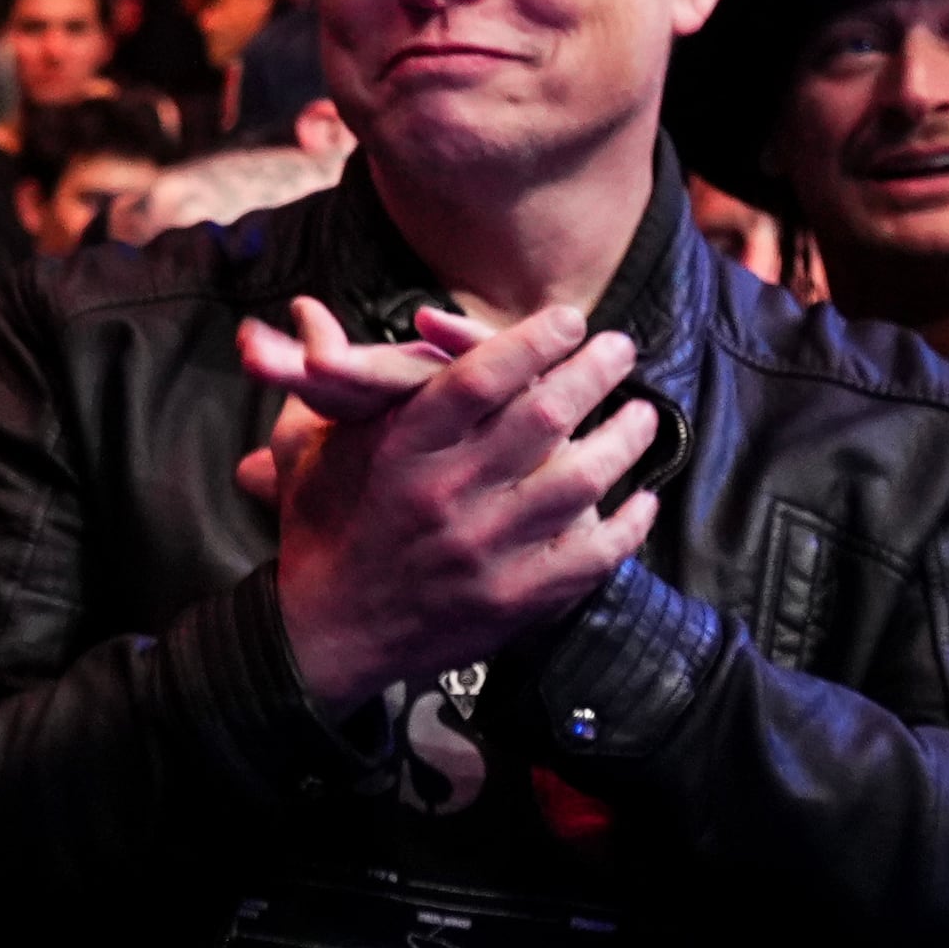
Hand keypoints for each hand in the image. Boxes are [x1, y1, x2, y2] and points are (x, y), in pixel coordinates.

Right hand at [240, 298, 658, 715]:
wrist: (323, 636)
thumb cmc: (323, 528)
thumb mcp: (308, 449)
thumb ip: (323, 381)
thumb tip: (307, 310)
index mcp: (399, 452)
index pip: (477, 379)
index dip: (533, 341)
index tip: (568, 320)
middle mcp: (446, 496)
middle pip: (544, 416)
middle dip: (594, 372)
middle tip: (620, 348)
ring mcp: (485, 551)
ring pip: (582, 479)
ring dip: (625, 438)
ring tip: (641, 415)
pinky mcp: (514, 600)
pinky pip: (595, 554)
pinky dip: (628, 524)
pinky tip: (641, 498)